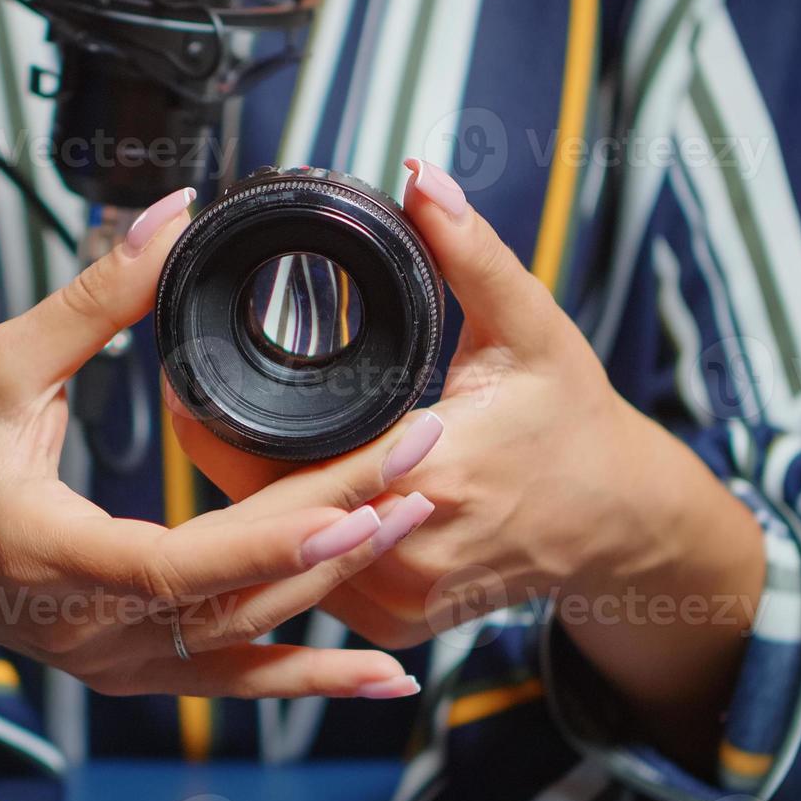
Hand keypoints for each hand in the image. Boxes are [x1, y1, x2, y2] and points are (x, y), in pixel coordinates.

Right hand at [0, 188, 435, 800]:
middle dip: (338, 530)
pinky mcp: (132, 670)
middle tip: (422, 458)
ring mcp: (114, 664)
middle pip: (238, 597)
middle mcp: (90, 631)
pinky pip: (233, 680)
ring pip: (248, 644)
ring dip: (340, 589)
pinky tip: (384, 676)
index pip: (180, 563)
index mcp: (53, 557)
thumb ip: (94, 298)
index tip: (361, 497)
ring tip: (418, 521)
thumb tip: (173, 217)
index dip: (274, 540)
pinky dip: (310, 675)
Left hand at [168, 160, 764, 758]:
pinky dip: (291, 539)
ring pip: (286, 552)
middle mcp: (410, 551)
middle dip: (221, 453)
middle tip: (185, 393)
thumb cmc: (573, 420)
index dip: (223, 420)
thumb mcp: (531, 326)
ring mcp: (399, 600)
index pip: (292, 456)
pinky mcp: (394, 622)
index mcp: (438, 473)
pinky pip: (312, 581)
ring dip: (250, 502)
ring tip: (214, 434)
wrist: (616, 523)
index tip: (183, 377)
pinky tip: (267, 497)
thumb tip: (419, 178)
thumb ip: (469, 253)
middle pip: (272, 509)